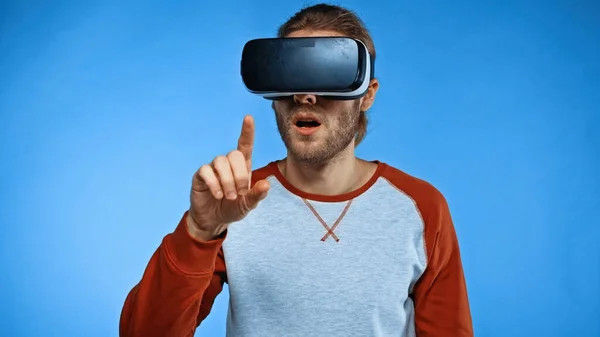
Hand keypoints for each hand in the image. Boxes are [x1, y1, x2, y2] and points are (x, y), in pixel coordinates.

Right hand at [186, 115, 269, 240]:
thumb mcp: (248, 205)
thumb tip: (266, 184)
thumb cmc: (232, 208)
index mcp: (242, 167)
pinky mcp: (201, 175)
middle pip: (234, 154)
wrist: (213, 220)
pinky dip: (214, 184)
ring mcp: (213, 168)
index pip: (244, 145)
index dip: (247, 132)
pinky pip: (206, 171)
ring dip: (227, 181)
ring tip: (228, 196)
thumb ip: (257, 195)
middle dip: (239, 175)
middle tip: (239, 192)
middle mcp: (227, 164)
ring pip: (220, 162)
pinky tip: (218, 195)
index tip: (248, 118)